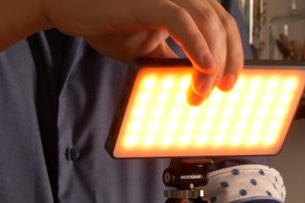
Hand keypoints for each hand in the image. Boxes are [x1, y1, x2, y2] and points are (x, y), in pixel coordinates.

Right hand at [42, 0, 243, 102]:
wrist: (71, 8)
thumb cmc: (108, 23)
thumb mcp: (148, 49)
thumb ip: (171, 61)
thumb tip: (190, 84)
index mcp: (184, 3)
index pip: (222, 24)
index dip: (233, 53)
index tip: (229, 83)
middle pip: (222, 23)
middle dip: (229, 61)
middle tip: (221, 91)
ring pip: (208, 23)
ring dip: (212, 62)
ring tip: (203, 90)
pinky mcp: (148, 1)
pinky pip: (181, 20)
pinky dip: (197, 45)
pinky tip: (204, 67)